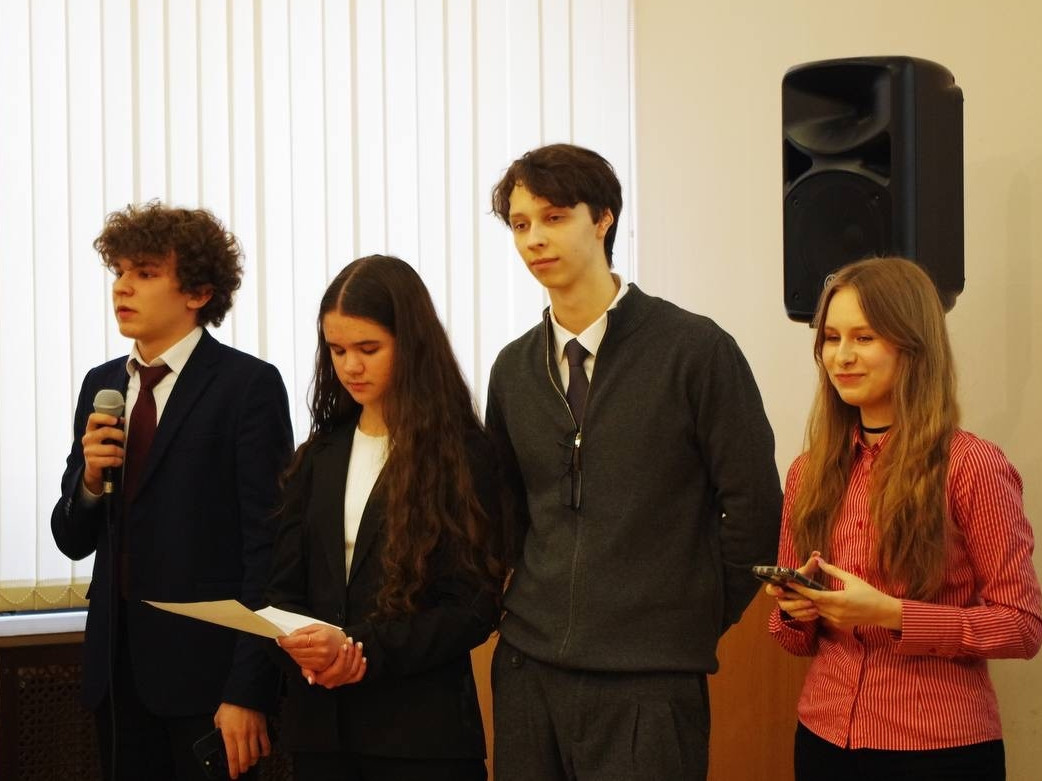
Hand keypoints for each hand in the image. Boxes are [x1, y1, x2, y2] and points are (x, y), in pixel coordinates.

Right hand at [80, 412, 124, 494]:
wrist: (93, 466)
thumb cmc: (102, 447)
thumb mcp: (105, 436)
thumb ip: (112, 427)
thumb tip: (123, 420)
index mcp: (90, 429)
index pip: (93, 418)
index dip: (105, 417)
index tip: (116, 420)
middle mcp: (87, 438)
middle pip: (106, 431)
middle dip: (120, 435)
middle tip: (124, 439)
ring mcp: (88, 450)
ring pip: (111, 448)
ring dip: (121, 451)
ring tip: (121, 453)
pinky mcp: (92, 462)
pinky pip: (111, 460)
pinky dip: (118, 461)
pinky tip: (118, 461)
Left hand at [213, 703, 269, 778]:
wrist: (245, 693)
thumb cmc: (231, 705)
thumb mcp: (219, 718)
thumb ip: (219, 730)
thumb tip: (219, 737)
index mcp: (229, 735)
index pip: (232, 758)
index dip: (233, 769)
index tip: (233, 775)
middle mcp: (242, 736)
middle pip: (245, 759)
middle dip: (243, 768)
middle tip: (242, 769)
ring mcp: (253, 733)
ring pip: (255, 754)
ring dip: (253, 761)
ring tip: (250, 762)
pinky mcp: (262, 728)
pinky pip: (266, 744)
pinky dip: (265, 752)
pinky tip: (263, 754)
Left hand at [276, 624, 347, 675]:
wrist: (342, 644)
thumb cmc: (330, 634)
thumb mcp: (316, 627)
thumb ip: (302, 632)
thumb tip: (288, 637)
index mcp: (321, 639)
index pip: (297, 642)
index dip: (285, 641)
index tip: (279, 638)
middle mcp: (321, 652)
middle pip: (295, 651)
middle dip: (287, 646)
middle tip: (286, 641)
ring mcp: (321, 661)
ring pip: (297, 659)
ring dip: (292, 653)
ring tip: (295, 646)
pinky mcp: (320, 668)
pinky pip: (302, 665)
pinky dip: (298, 659)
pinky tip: (299, 653)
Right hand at [311, 639, 366, 688]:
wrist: (320, 654)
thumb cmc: (315, 656)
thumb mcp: (306, 663)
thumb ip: (307, 670)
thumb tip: (311, 681)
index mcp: (322, 679)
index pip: (336, 670)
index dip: (342, 657)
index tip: (343, 645)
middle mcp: (332, 682)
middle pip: (345, 669)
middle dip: (350, 653)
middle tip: (350, 641)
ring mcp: (340, 681)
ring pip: (352, 671)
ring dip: (357, 656)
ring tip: (358, 644)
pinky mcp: (348, 679)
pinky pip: (358, 676)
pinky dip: (362, 667)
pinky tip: (363, 658)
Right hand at [765, 552, 820, 621]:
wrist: (807, 588)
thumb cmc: (802, 579)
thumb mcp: (805, 572)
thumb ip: (809, 565)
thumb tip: (817, 554)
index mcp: (778, 586)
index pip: (770, 589)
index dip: (774, 590)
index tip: (781, 590)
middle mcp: (780, 598)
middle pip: (782, 604)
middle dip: (795, 603)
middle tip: (807, 601)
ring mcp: (787, 606)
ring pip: (791, 612)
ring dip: (802, 610)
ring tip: (814, 607)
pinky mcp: (795, 614)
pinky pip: (798, 618)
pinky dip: (807, 616)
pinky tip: (816, 614)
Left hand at [788, 557, 902, 630]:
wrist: (882, 612)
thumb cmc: (869, 592)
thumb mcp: (851, 579)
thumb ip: (833, 570)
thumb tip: (818, 561)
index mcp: (839, 600)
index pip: (813, 595)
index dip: (800, 589)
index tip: (789, 582)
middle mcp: (836, 612)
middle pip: (812, 604)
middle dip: (800, 595)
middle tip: (788, 587)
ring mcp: (837, 620)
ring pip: (817, 610)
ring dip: (808, 602)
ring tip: (797, 593)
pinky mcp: (839, 624)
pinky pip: (824, 616)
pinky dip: (818, 608)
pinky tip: (813, 602)